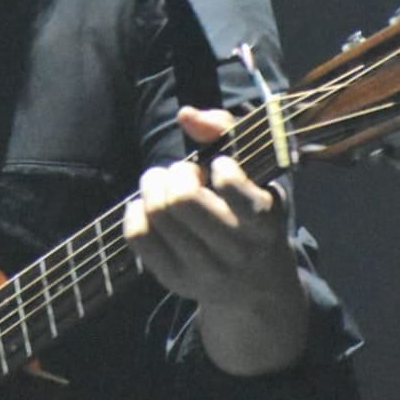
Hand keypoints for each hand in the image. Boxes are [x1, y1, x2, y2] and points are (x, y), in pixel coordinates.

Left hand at [123, 105, 308, 373]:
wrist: (256, 283)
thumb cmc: (252, 211)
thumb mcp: (257, 171)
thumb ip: (226, 130)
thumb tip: (185, 115)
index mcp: (263, 222)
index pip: (234, 191)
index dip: (220, 168)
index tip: (220, 166)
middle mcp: (235, 251)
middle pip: (181, 200)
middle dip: (177, 173)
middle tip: (186, 173)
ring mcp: (204, 271)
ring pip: (157, 214)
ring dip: (154, 186)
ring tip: (167, 186)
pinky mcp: (174, 280)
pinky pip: (138, 235)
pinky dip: (136, 211)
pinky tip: (148, 206)